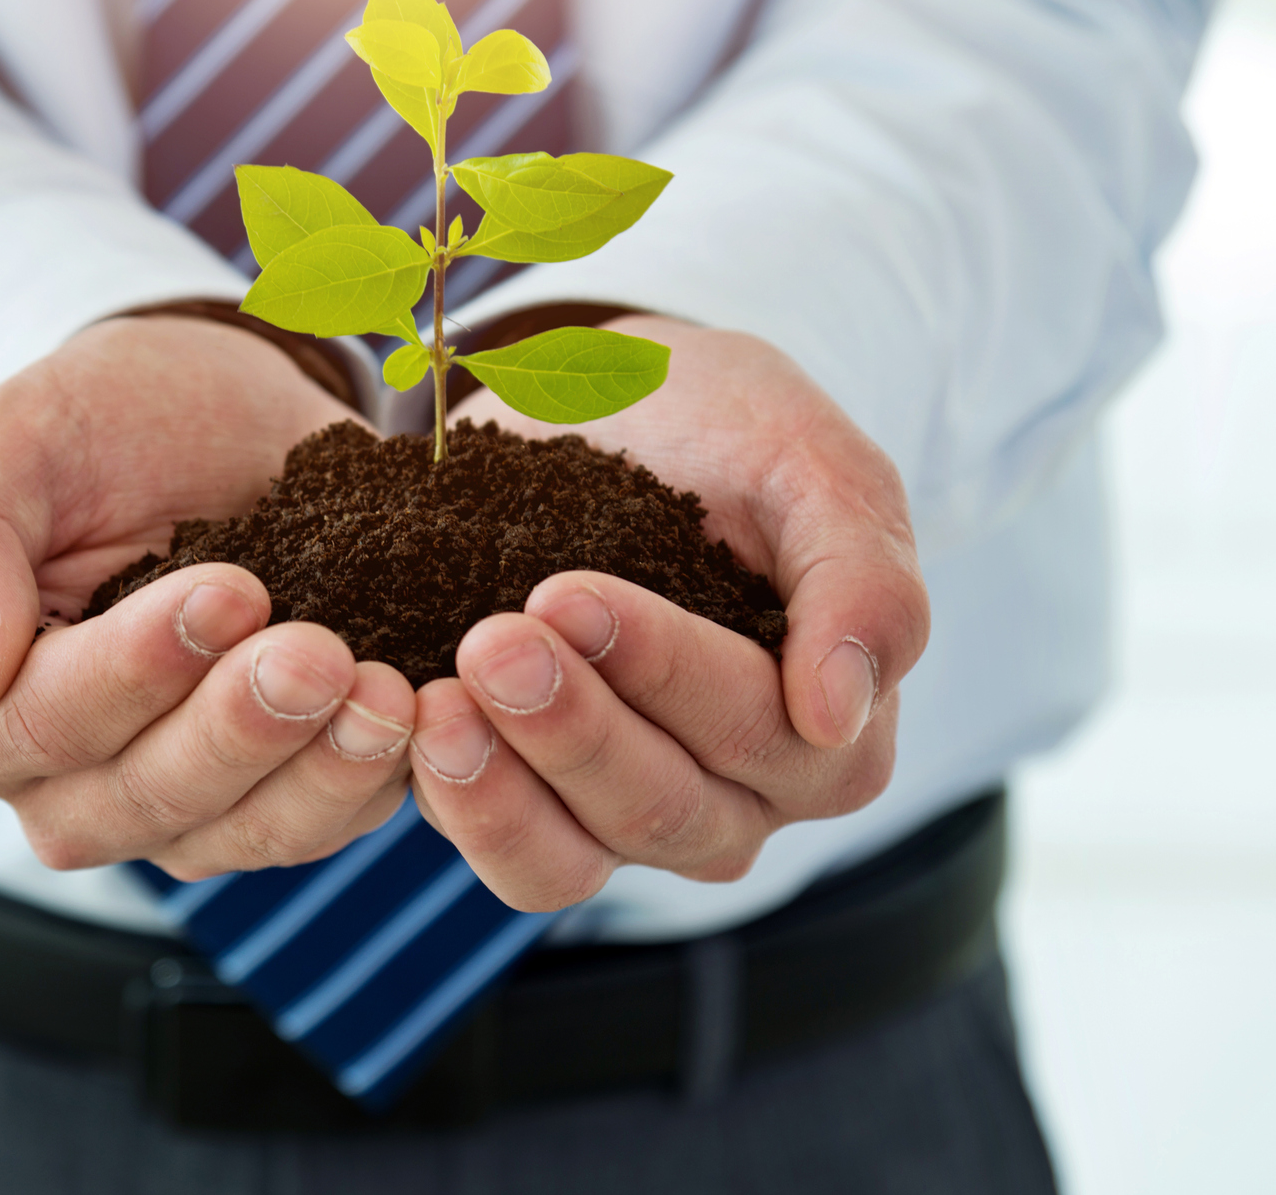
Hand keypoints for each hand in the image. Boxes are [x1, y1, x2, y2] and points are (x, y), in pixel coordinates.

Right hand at [0, 316, 414, 879]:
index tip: (229, 590)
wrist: (219, 421)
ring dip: (316, 774)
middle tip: (321, 650)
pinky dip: (367, 782)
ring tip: (387, 693)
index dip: (131, 674)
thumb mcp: (9, 439)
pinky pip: (314, 825)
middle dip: (236, 729)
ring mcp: (173, 802)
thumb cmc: (100, 426)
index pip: (36, 727)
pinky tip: (415, 714)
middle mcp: (65, 780)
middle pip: (139, 799)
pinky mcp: (269, 797)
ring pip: (234, 833)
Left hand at [409, 315, 927, 910]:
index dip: (662, 669)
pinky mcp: (533, 809)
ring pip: (573, 860)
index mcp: (831, 734)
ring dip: (501, 788)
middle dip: (572, 726)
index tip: (567, 593)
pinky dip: (455, 803)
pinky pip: (502, 851)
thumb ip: (861, 578)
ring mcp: (627, 818)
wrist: (617, 415)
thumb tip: (839, 715)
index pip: (756, 730)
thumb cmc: (734, 437)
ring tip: (437, 708)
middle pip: (662, 806)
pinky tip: (414, 727)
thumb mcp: (815, 467)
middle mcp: (737, 800)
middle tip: (492, 640)